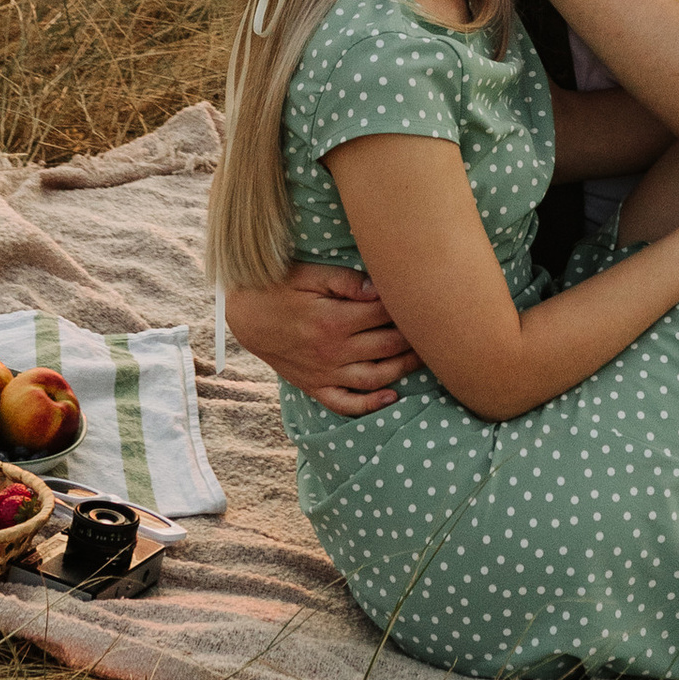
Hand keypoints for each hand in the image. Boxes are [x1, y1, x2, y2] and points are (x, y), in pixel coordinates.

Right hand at [222, 262, 422, 416]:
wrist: (244, 315)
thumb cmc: (278, 287)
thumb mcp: (309, 274)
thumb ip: (347, 282)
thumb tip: (381, 288)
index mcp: (333, 321)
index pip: (385, 315)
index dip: (407, 305)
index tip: (425, 297)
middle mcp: (332, 352)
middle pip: (387, 347)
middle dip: (415, 337)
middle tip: (435, 326)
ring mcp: (324, 373)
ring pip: (375, 378)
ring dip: (404, 368)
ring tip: (425, 356)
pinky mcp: (314, 386)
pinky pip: (346, 403)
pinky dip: (370, 405)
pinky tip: (392, 397)